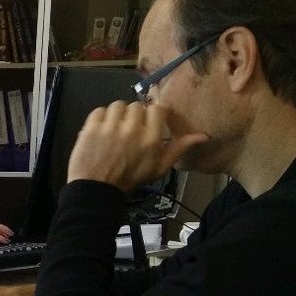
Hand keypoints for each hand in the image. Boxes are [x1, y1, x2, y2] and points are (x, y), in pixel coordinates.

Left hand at [67, 100, 208, 192]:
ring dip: (117, 115)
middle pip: (136, 106)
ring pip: (118, 105)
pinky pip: (99, 110)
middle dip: (134, 116)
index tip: (149, 120)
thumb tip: (203, 136)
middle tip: (129, 128)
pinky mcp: (91, 128)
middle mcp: (132, 129)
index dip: (153, 113)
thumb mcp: (158, 168)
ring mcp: (110, 127)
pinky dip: (100, 118)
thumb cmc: (130, 179)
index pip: (157, 109)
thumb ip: (178, 149)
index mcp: (151, 139)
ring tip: (115, 128)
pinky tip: (101, 130)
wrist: (97, 189)